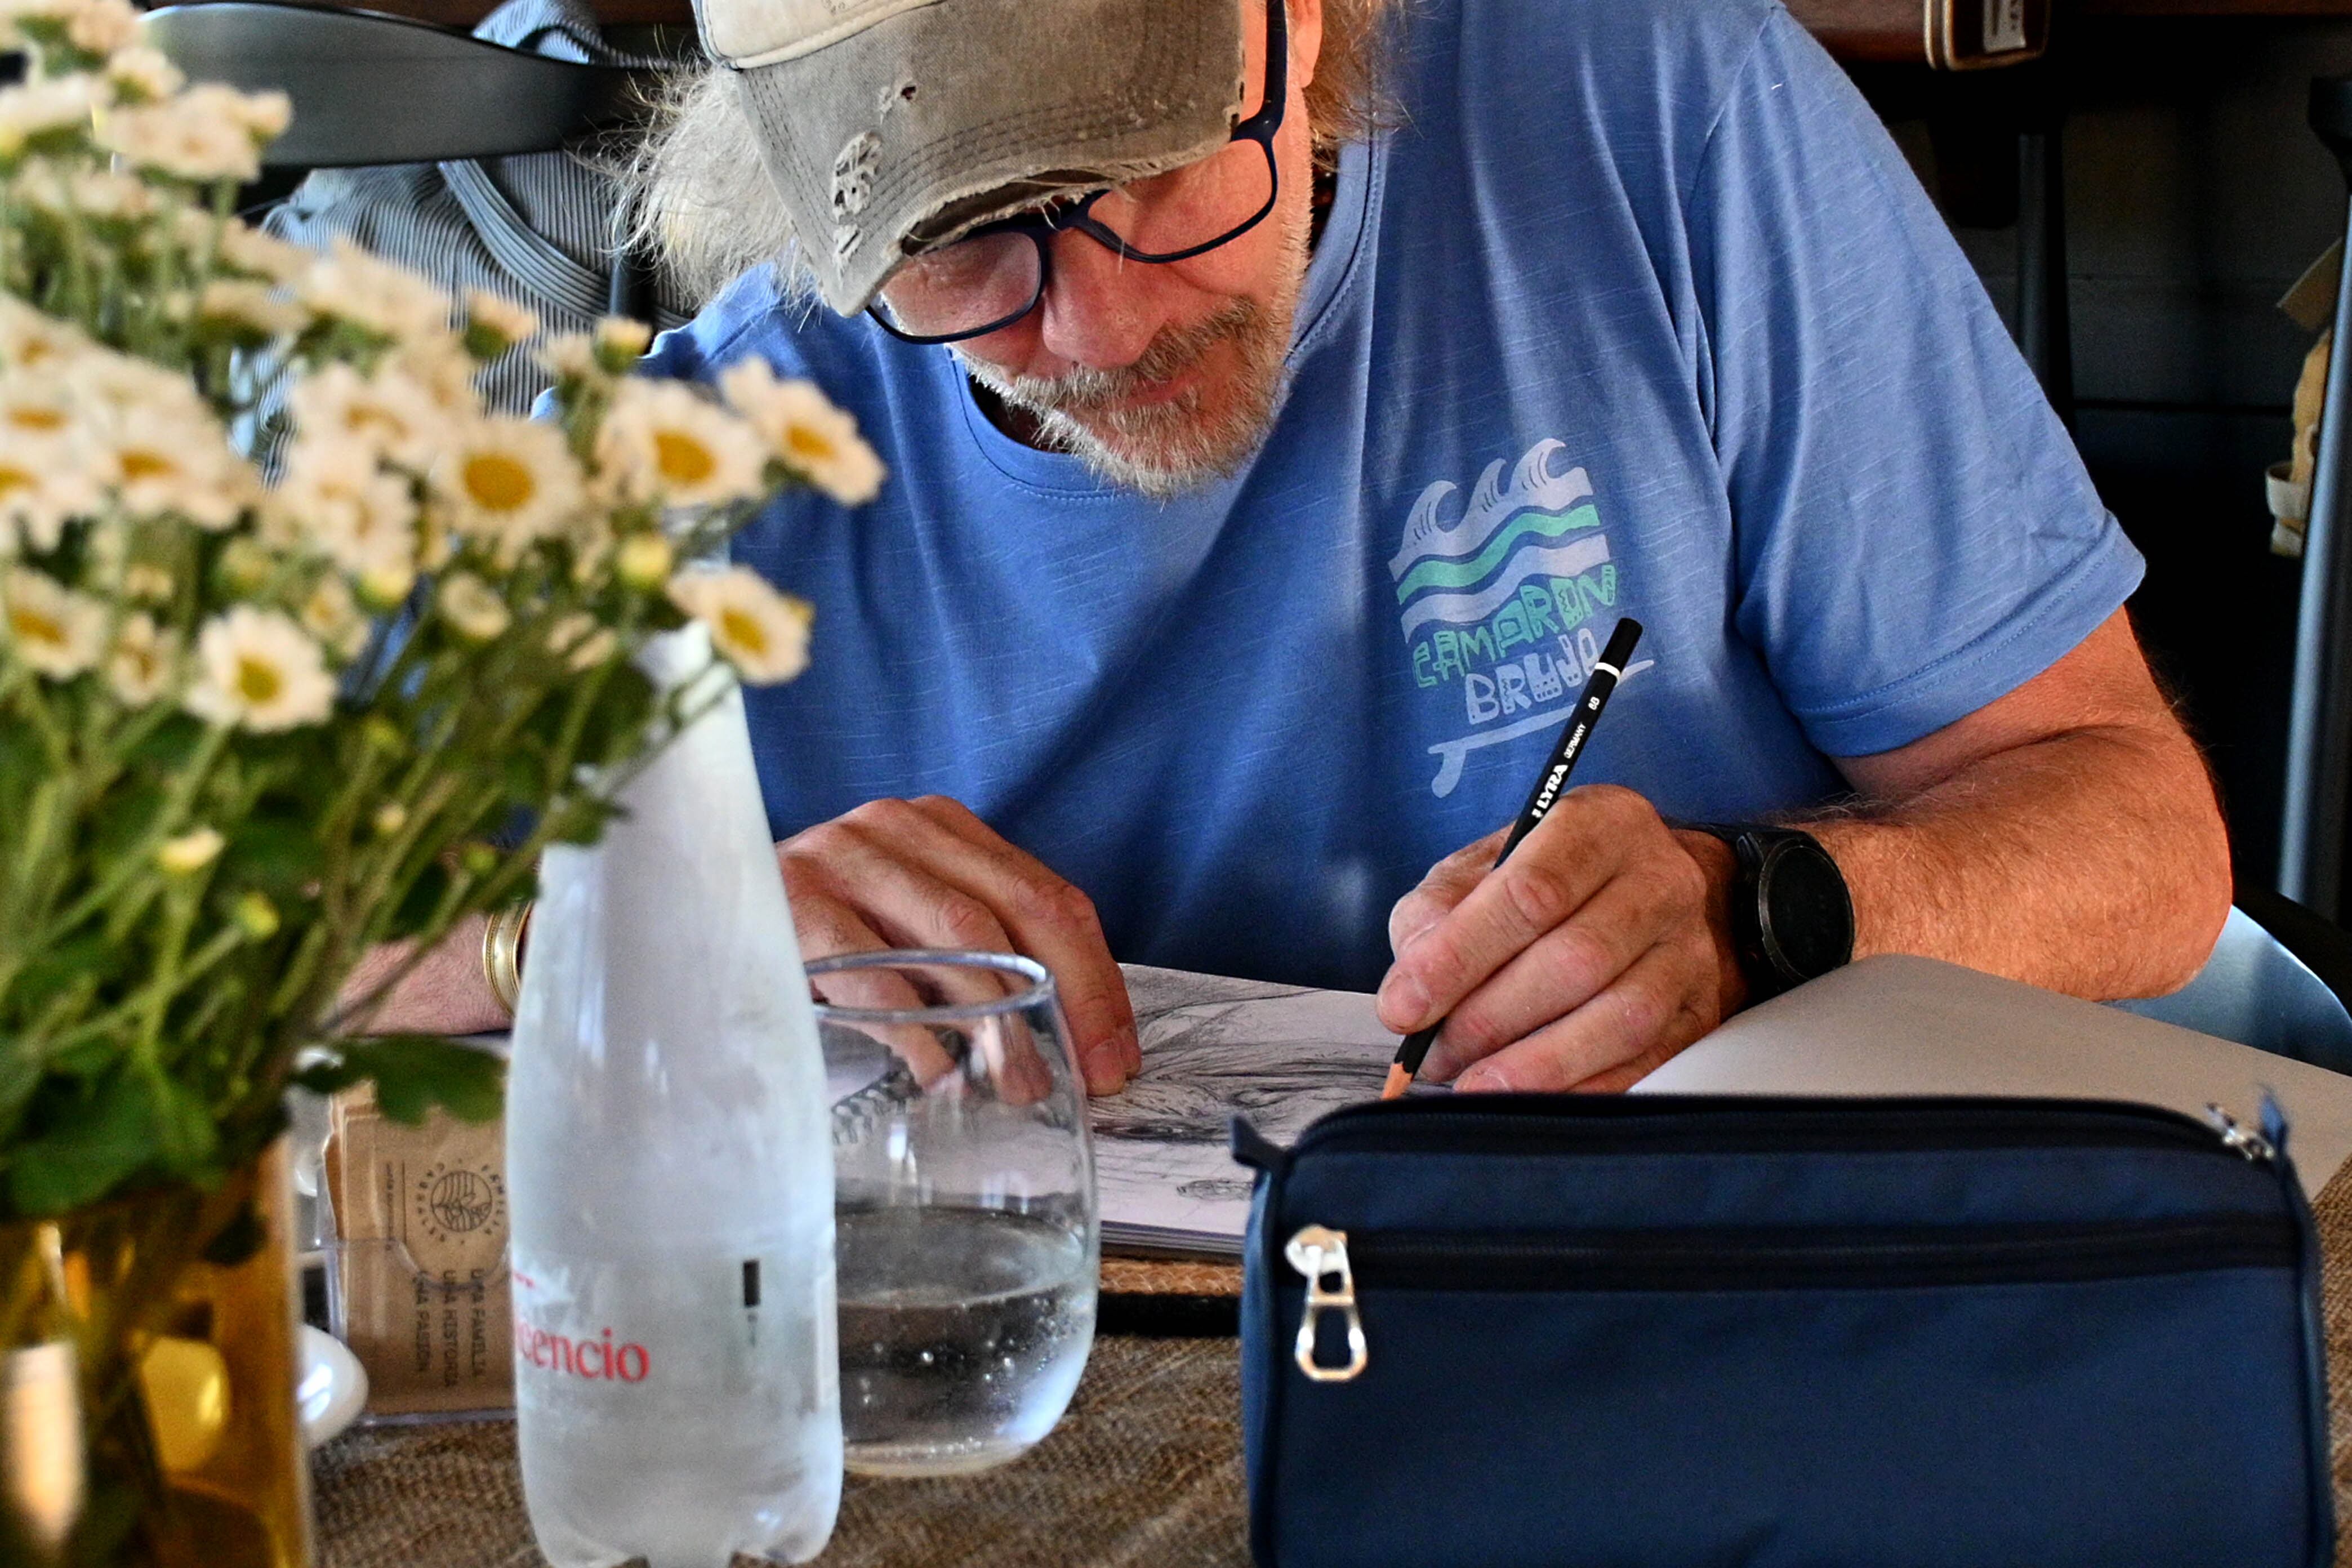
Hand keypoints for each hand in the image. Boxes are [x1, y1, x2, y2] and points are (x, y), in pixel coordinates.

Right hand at [777, 796, 1140, 1095]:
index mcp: (939, 825)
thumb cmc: (815, 937)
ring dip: (998, 1019)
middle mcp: (894, 824)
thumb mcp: (905, 932)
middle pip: (1014, 910)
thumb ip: (974, 957)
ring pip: (952, 935)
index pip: (1047, 895)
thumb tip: (1067, 1041)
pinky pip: (871, 969)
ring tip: (1019, 1082)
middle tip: (1084, 1076)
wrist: (691, 910)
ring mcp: (838, 852)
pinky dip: (914, 1027)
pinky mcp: (788, 896)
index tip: (1116, 1054)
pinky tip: (938, 1071)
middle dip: (1063, 998)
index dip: (1096, 978)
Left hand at [1375, 785, 1745, 1091]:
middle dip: (1488, 1019)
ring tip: (1476, 1085)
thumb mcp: (1483, 868)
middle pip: (1575, 959)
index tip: (1406, 1006)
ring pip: (1619, 1017)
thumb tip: (1411, 988)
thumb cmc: (1553, 878)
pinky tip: (1531, 1100)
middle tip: (1435, 1053)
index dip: (1460, 955)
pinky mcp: (1703, 1008)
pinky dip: (1582, 1088)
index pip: (1531, 891)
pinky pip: (1647, 1061)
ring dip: (1535, 1065)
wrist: (1655, 890)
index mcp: (1599, 824)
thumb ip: (1437, 912)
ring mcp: (1691, 947)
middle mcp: (1659, 880)